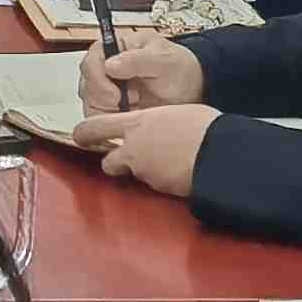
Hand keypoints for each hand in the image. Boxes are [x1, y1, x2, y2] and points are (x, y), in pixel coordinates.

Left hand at [68, 103, 219, 196]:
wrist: (221, 153)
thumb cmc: (205, 127)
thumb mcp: (177, 113)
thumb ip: (158, 122)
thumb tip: (160, 127)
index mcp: (139, 122)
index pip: (98, 126)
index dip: (85, 133)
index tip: (80, 136)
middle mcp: (135, 148)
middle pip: (108, 161)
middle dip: (112, 163)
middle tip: (119, 161)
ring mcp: (145, 171)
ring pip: (135, 174)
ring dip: (144, 171)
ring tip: (168, 163)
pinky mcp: (158, 188)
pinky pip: (155, 184)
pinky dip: (163, 180)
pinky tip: (179, 172)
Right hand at [83, 37, 204, 114]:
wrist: (191, 89)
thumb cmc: (178, 68)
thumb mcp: (163, 59)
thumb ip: (137, 60)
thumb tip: (111, 65)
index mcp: (115, 48)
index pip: (91, 61)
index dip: (98, 79)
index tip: (115, 93)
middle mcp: (106, 67)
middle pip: (87, 85)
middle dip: (104, 99)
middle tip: (125, 103)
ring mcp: (107, 89)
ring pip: (90, 104)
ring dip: (108, 112)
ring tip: (133, 108)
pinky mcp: (111, 109)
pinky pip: (99, 119)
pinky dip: (111, 123)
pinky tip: (129, 118)